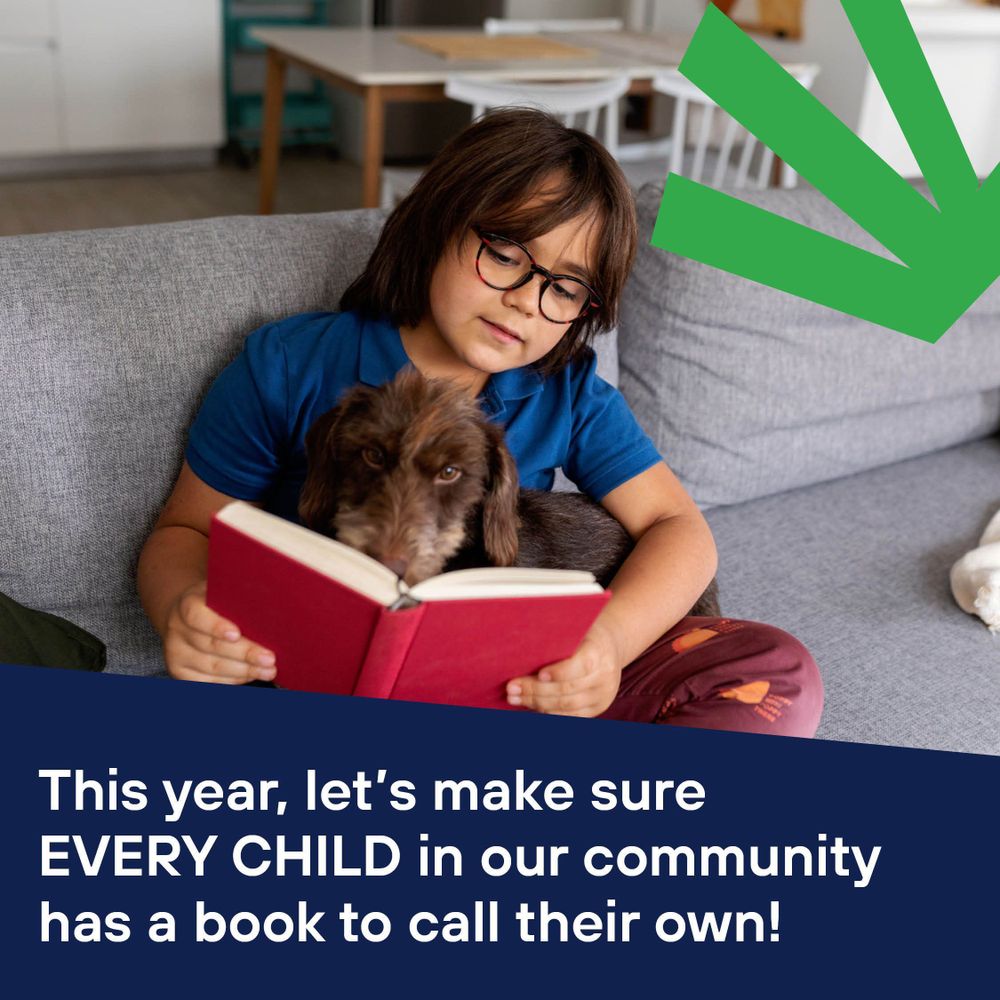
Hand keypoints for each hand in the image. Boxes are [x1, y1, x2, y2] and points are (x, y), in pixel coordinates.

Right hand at [162, 581, 276, 684]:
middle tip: (269, 658)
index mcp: (187, 604)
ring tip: (268, 670)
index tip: (237, 633)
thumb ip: (239, 596)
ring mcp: (176, 652)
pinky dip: (233, 680)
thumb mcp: (224, 591)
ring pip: (212, 667)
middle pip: (211, 646)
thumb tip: (271, 604)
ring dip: (244, 671)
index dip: (216, 626)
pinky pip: (208, 682)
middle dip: (244, 654)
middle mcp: (177, 629)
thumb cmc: (217, 602)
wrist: (188, 617)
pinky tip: (250, 676)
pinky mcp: (180, 672)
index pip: (197, 616)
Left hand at [505, 621, 623, 717]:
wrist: (610, 647)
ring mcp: (602, 696)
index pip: (580, 666)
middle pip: (567, 689)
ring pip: (566, 706)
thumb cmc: (583, 635)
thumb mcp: (576, 630)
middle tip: (512, 687)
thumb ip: (557, 640)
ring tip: (514, 698)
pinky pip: (570, 716)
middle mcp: (604, 677)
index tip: (539, 674)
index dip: (559, 672)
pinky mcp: (597, 708)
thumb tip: (522, 648)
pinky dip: (548, 712)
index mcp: (599, 652)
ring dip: (536, 703)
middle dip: (535, 690)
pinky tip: (530, 705)